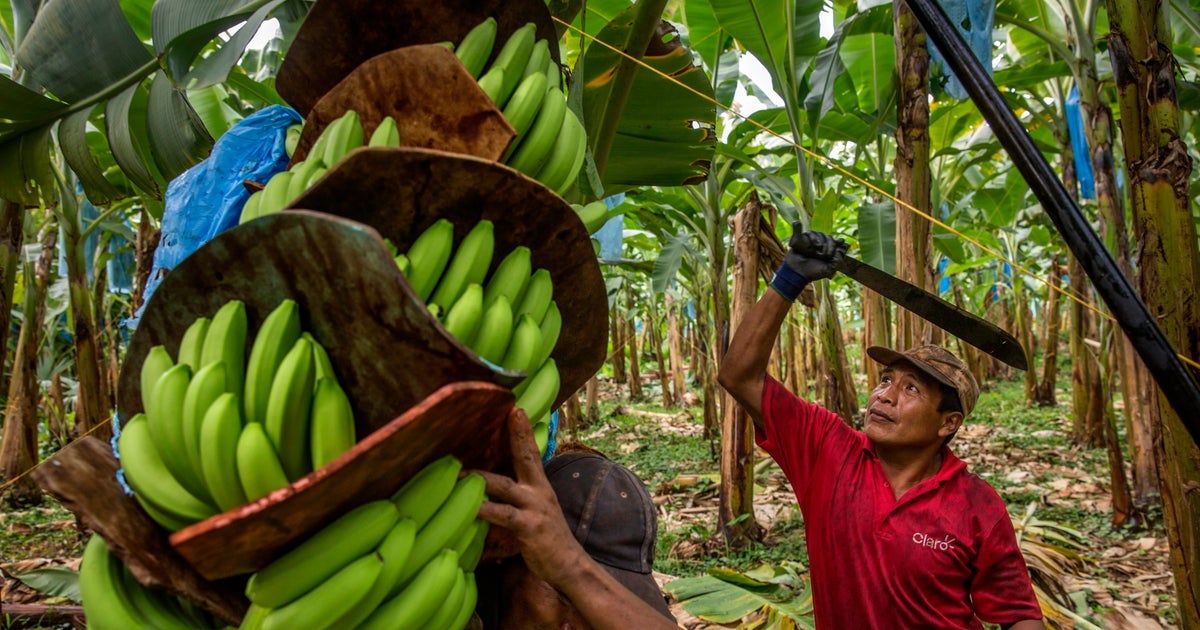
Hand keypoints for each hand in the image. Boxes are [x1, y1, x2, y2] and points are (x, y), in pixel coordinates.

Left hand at [473, 408, 589, 587]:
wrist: (568, 565)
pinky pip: (500, 514)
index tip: (517, 409)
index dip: (523, 431)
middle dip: (516, 435)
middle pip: (525, 457)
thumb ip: (517, 497)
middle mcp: (539, 491)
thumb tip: (491, 488)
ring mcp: (534, 508)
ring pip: (502, 485)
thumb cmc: (546, 539)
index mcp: (539, 486)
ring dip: (478, 478)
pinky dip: (482, 509)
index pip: (531, 452)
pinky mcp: (528, 527)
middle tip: (507, 413)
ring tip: (457, 472)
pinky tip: (467, 508)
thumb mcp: (535, 511)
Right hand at [784, 226, 846, 281]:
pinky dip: (802, 230)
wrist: (798, 273)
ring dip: (817, 240)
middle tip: (824, 254)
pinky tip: (800, 227)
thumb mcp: (829, 269)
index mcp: (827, 252)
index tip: (841, 241)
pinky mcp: (801, 240)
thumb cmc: (813, 272)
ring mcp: (810, 242)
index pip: (835, 242)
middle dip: (829, 244)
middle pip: (828, 237)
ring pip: (817, 234)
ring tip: (815, 250)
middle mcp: (819, 246)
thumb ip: (838, 260)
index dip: (838, 241)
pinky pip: (804, 232)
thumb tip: (841, 248)